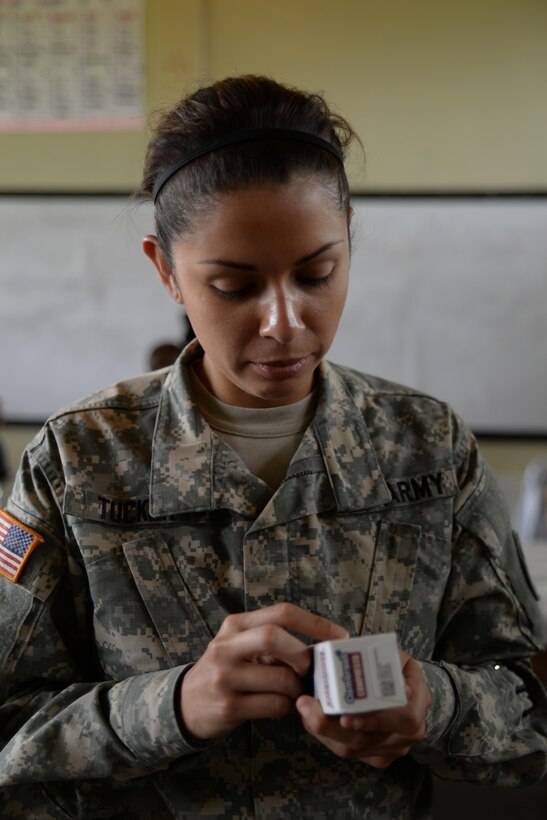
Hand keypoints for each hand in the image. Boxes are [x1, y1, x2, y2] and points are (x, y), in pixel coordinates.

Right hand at [179, 603, 347, 741]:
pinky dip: (286, 707)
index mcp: (235, 625)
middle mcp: (227, 646)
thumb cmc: (227, 670)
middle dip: (302, 654)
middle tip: (311, 669)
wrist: (186, 702)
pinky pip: (275, 705)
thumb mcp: (240, 645)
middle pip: (275, 637)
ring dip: (297, 688)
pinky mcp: (229, 706)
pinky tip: (278, 705)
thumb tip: (320, 646)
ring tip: (292, 691)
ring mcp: (225, 677)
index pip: (281, 612)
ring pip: (281, 678)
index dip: (315, 623)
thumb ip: (272, 640)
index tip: (340, 635)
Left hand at [296, 650, 430, 767]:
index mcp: (418, 705)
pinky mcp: (377, 756)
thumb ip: (383, 656)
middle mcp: (408, 733)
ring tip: (303, 710)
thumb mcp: (397, 655)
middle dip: (332, 727)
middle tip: (306, 707)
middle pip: (368, 740)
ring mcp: (393, 748)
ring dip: (324, 731)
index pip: (400, 719)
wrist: (409, 691)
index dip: (373, 720)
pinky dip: (327, 737)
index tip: (344, 716)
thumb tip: (356, 653)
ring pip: (355, 749)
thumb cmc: (398, 668)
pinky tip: (312, 720)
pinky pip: (350, 752)